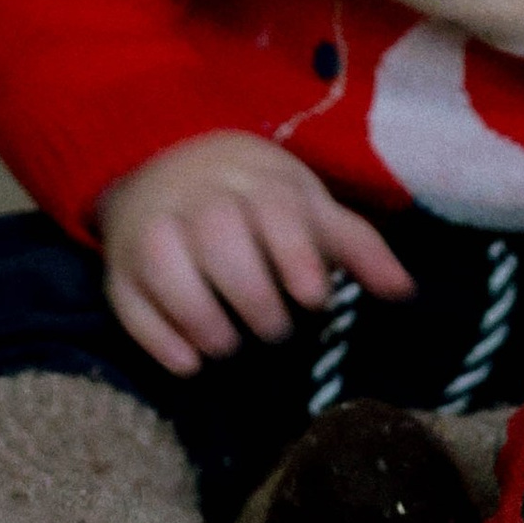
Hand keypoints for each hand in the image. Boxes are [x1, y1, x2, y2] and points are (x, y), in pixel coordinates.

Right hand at [99, 131, 415, 374]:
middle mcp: (199, 201)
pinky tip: (190, 361)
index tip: (312, 297)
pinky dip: (157, 339)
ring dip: (203, 320)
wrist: (170, 160)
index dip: (295, 256)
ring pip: (167, 270)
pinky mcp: (118, 270)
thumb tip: (404, 291)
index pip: (275, 212)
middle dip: (253, 298)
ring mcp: (152, 232)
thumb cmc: (255, 196)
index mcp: (255, 182)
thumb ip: (356, 246)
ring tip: (231, 345)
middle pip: (221, 244)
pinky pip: (129, 305)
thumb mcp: (308, 207)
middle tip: (275, 330)